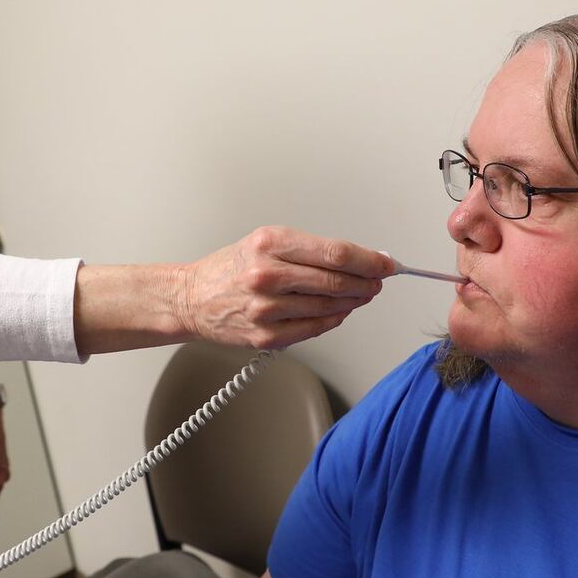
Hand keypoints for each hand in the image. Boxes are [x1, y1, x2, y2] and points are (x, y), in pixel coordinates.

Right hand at [177, 227, 393, 349]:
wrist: (191, 298)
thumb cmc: (231, 269)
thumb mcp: (265, 242)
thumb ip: (309, 250)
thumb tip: (357, 259)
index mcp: (270, 244)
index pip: (335, 253)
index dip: (368, 260)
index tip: (385, 263)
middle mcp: (268, 275)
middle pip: (337, 280)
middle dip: (366, 282)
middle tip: (378, 281)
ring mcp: (267, 308)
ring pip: (329, 306)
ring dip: (354, 301)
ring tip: (360, 294)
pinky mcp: (266, 335)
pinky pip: (314, 328)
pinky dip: (334, 318)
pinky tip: (339, 311)